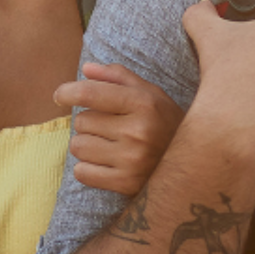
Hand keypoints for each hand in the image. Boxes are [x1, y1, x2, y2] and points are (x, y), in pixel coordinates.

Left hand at [55, 62, 183, 194]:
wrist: (194, 167)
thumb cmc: (166, 124)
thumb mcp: (151, 94)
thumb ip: (118, 77)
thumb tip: (86, 69)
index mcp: (144, 103)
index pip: (91, 93)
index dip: (68, 92)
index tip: (60, 96)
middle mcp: (138, 131)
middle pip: (82, 121)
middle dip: (89, 123)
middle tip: (110, 129)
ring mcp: (132, 160)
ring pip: (78, 146)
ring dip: (87, 146)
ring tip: (109, 147)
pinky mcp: (126, 184)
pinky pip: (82, 173)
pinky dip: (87, 169)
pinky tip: (106, 165)